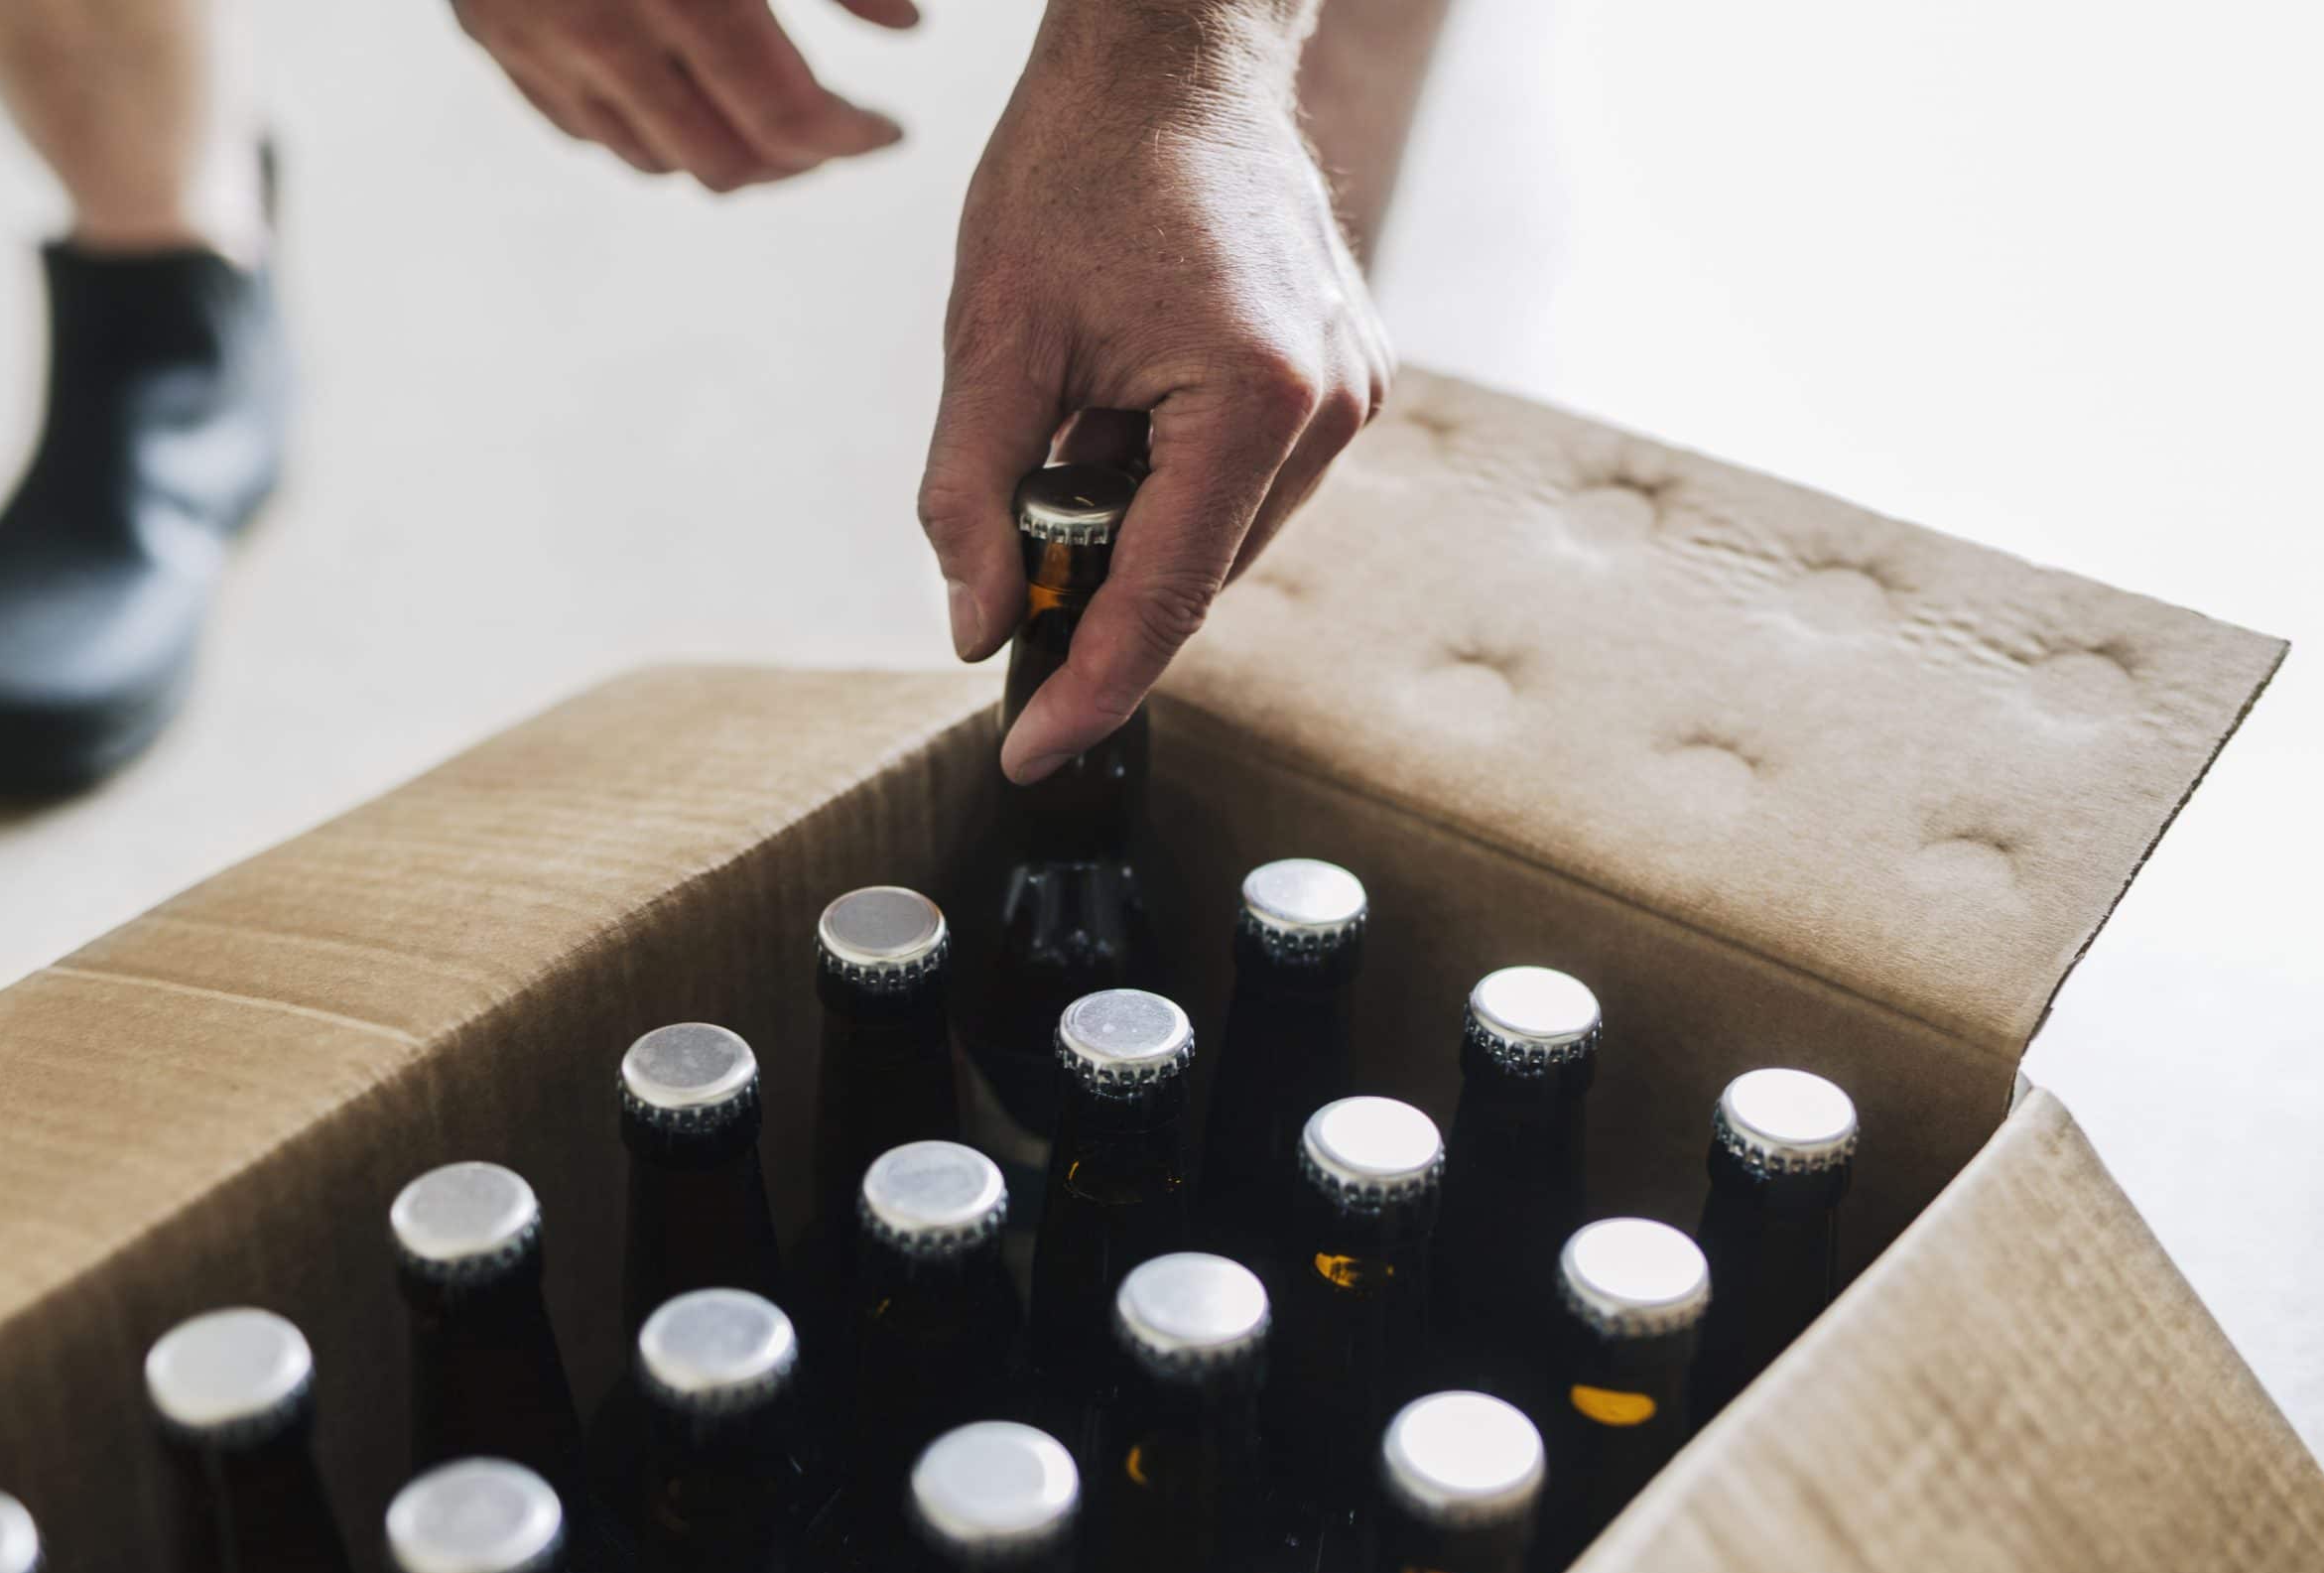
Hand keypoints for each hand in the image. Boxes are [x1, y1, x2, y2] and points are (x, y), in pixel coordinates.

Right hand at [455, 0, 915, 190]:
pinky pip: (585, 129)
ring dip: (723, 154)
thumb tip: (908, 28)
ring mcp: (534, 38)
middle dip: (794, 162)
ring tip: (768, 122)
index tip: (888, 132)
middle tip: (834, 133)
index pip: (786, 116)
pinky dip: (646, 129)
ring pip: (654, 160)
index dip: (849, 138)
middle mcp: (602, 25)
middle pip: (724, 161)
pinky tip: (684, 95)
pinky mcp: (488, 37)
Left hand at [918, 1, 1390, 784]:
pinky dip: (1176, 486)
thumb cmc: (1086, 161)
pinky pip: (1251, 485)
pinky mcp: (1348, 376)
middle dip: (1099, 593)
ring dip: (1138, 531)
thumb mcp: (994, 335)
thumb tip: (977, 626)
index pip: (1165, 596)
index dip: (1088, 687)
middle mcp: (1329, 407)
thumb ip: (971, 497)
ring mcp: (1352, 392)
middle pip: (1198, 576)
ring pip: (1225, 538)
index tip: (1028, 751)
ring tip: (1077, 430)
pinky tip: (1126, 413)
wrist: (1174, 53)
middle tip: (1011, 567)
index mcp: (1253, 396)